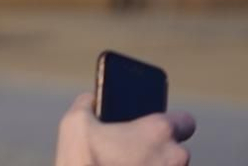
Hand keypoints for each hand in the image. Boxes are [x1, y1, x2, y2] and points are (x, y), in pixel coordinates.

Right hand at [56, 92, 195, 165]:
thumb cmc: (84, 162)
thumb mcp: (74, 122)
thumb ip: (88, 104)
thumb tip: (91, 101)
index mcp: (159, 131)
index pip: (185, 121)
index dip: (171, 122)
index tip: (155, 127)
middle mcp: (175, 158)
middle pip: (175, 150)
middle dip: (156, 151)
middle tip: (129, 153)